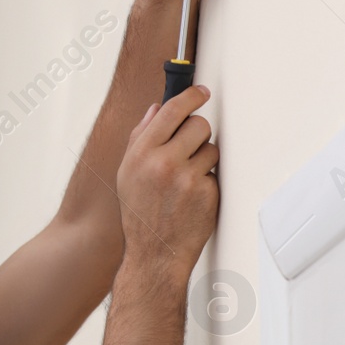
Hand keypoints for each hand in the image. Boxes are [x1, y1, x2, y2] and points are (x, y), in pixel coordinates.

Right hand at [115, 84, 219, 271]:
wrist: (155, 252)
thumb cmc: (140, 213)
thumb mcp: (128, 172)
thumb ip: (141, 137)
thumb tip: (157, 109)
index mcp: (142, 153)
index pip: (172, 110)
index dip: (190, 96)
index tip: (200, 92)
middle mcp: (164, 163)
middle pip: (199, 125)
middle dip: (197, 133)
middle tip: (190, 146)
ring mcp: (188, 178)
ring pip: (211, 147)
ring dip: (204, 158)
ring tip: (186, 178)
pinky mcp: (207, 193)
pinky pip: (215, 172)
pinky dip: (207, 180)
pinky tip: (192, 195)